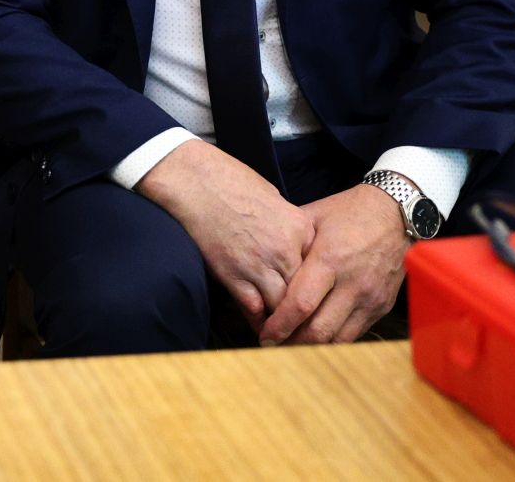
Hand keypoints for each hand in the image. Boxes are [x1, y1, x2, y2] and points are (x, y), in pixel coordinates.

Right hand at [136, 141, 313, 328]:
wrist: (195, 179)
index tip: (317, 301)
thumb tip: (292, 246)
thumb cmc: (230, 181)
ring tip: (285, 334)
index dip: (317, 289)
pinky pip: (253, 308)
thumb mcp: (274, 199)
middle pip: (306, 293)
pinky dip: (257, 319)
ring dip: (282, 321)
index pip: (320, 270)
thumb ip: (289, 228)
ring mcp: (260, 264)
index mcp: (301, 229)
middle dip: (305, 312)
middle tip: (306, 328)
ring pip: (282, 307)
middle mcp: (286, 250)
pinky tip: (259, 326)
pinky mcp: (233, 275)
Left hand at [259, 184, 409, 344]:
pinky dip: (333, 340)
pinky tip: (316, 337)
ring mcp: (370, 299)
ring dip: (312, 347)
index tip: (264, 334)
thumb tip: (261, 264)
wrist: (397, 214)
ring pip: (338, 339)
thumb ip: (288, 244)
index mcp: (330, 260)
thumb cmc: (349, 212)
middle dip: (291, 343)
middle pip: (319, 330)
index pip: (301, 304)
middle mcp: (352, 284)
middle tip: (272, 344)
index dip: (280, 325)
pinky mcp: (382, 307)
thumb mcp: (312, 218)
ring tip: (290, 345)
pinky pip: (354, 334)